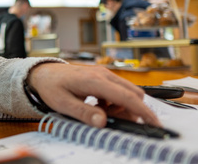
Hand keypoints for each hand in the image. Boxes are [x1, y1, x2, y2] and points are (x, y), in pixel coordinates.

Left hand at [26, 63, 160, 127]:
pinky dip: (115, 102)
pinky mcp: (102, 76)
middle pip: (133, 93)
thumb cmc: (51, 86)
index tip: (154, 123)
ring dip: (121, 107)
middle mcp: (102, 74)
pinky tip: (98, 107)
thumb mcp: (62, 103)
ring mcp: (103, 73)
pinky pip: (118, 90)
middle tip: (114, 122)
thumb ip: (83, 113)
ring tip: (100, 113)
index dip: (142, 111)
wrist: (43, 73)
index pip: (126, 97)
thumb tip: (102, 122)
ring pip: (127, 92)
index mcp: (94, 80)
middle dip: (131, 111)